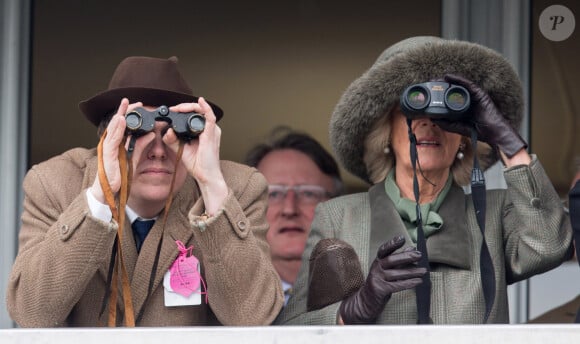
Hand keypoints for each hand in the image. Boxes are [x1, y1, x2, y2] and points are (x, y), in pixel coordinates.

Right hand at [89, 98, 143, 202]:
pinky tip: (122, 120)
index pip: (122, 124)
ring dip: (120, 115)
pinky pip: (113, 139)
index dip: (128, 113)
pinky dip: (118, 129)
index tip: (138, 104)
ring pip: (114, 128)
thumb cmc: (118, 174)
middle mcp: (110, 143)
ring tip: (127, 105)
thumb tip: (151, 134)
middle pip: (117, 123)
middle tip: (132, 100)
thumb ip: (140, 144)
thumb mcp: (133, 156)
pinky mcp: (108, 154)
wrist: (107, 191)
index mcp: (117, 142)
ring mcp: (108, 148)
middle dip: (124, 111)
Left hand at [164, 97, 227, 213]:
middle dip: (183, 107)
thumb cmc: (198, 164)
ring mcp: (211, 130)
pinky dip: (205, 107)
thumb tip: (167, 130)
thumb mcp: (180, 148)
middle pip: (197, 111)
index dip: (182, 111)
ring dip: (189, 107)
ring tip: (179, 108)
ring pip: (202, 111)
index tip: (170, 112)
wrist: (205, 175)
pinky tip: (200, 101)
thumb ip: (172, 139)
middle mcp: (208, 129)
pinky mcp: (211, 133)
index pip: (193, 116)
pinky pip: (210, 116)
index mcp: (202, 132)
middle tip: (172, 110)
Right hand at [338, 236, 425, 323]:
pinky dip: (409, 283)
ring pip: (396, 274)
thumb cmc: (380, 283)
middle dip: (406, 257)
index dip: (392, 244)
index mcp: (378, 261)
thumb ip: (399, 259)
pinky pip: (397, 285)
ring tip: (424, 271)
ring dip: (412, 272)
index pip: (384, 250)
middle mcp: (376, 268)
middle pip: (391, 260)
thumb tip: (412, 248)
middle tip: (419, 256)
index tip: (402, 238)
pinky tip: (418, 281)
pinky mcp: (380, 290)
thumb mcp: (387, 269)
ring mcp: (377, 279)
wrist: (366, 301)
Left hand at [432, 74, 526, 157]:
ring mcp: (474, 96)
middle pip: (453, 90)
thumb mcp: (457, 127)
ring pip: (459, 85)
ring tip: (437, 79)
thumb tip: (432, 118)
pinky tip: (448, 77)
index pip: (449, 98)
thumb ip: (445, 123)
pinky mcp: (480, 94)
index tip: (429, 92)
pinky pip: (468, 84)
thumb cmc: (478, 131)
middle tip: (430, 83)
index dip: (439, 94)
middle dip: (442, 86)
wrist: (492, 133)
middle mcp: (468, 100)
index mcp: (462, 107)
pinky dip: (458, 79)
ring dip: (448, 81)